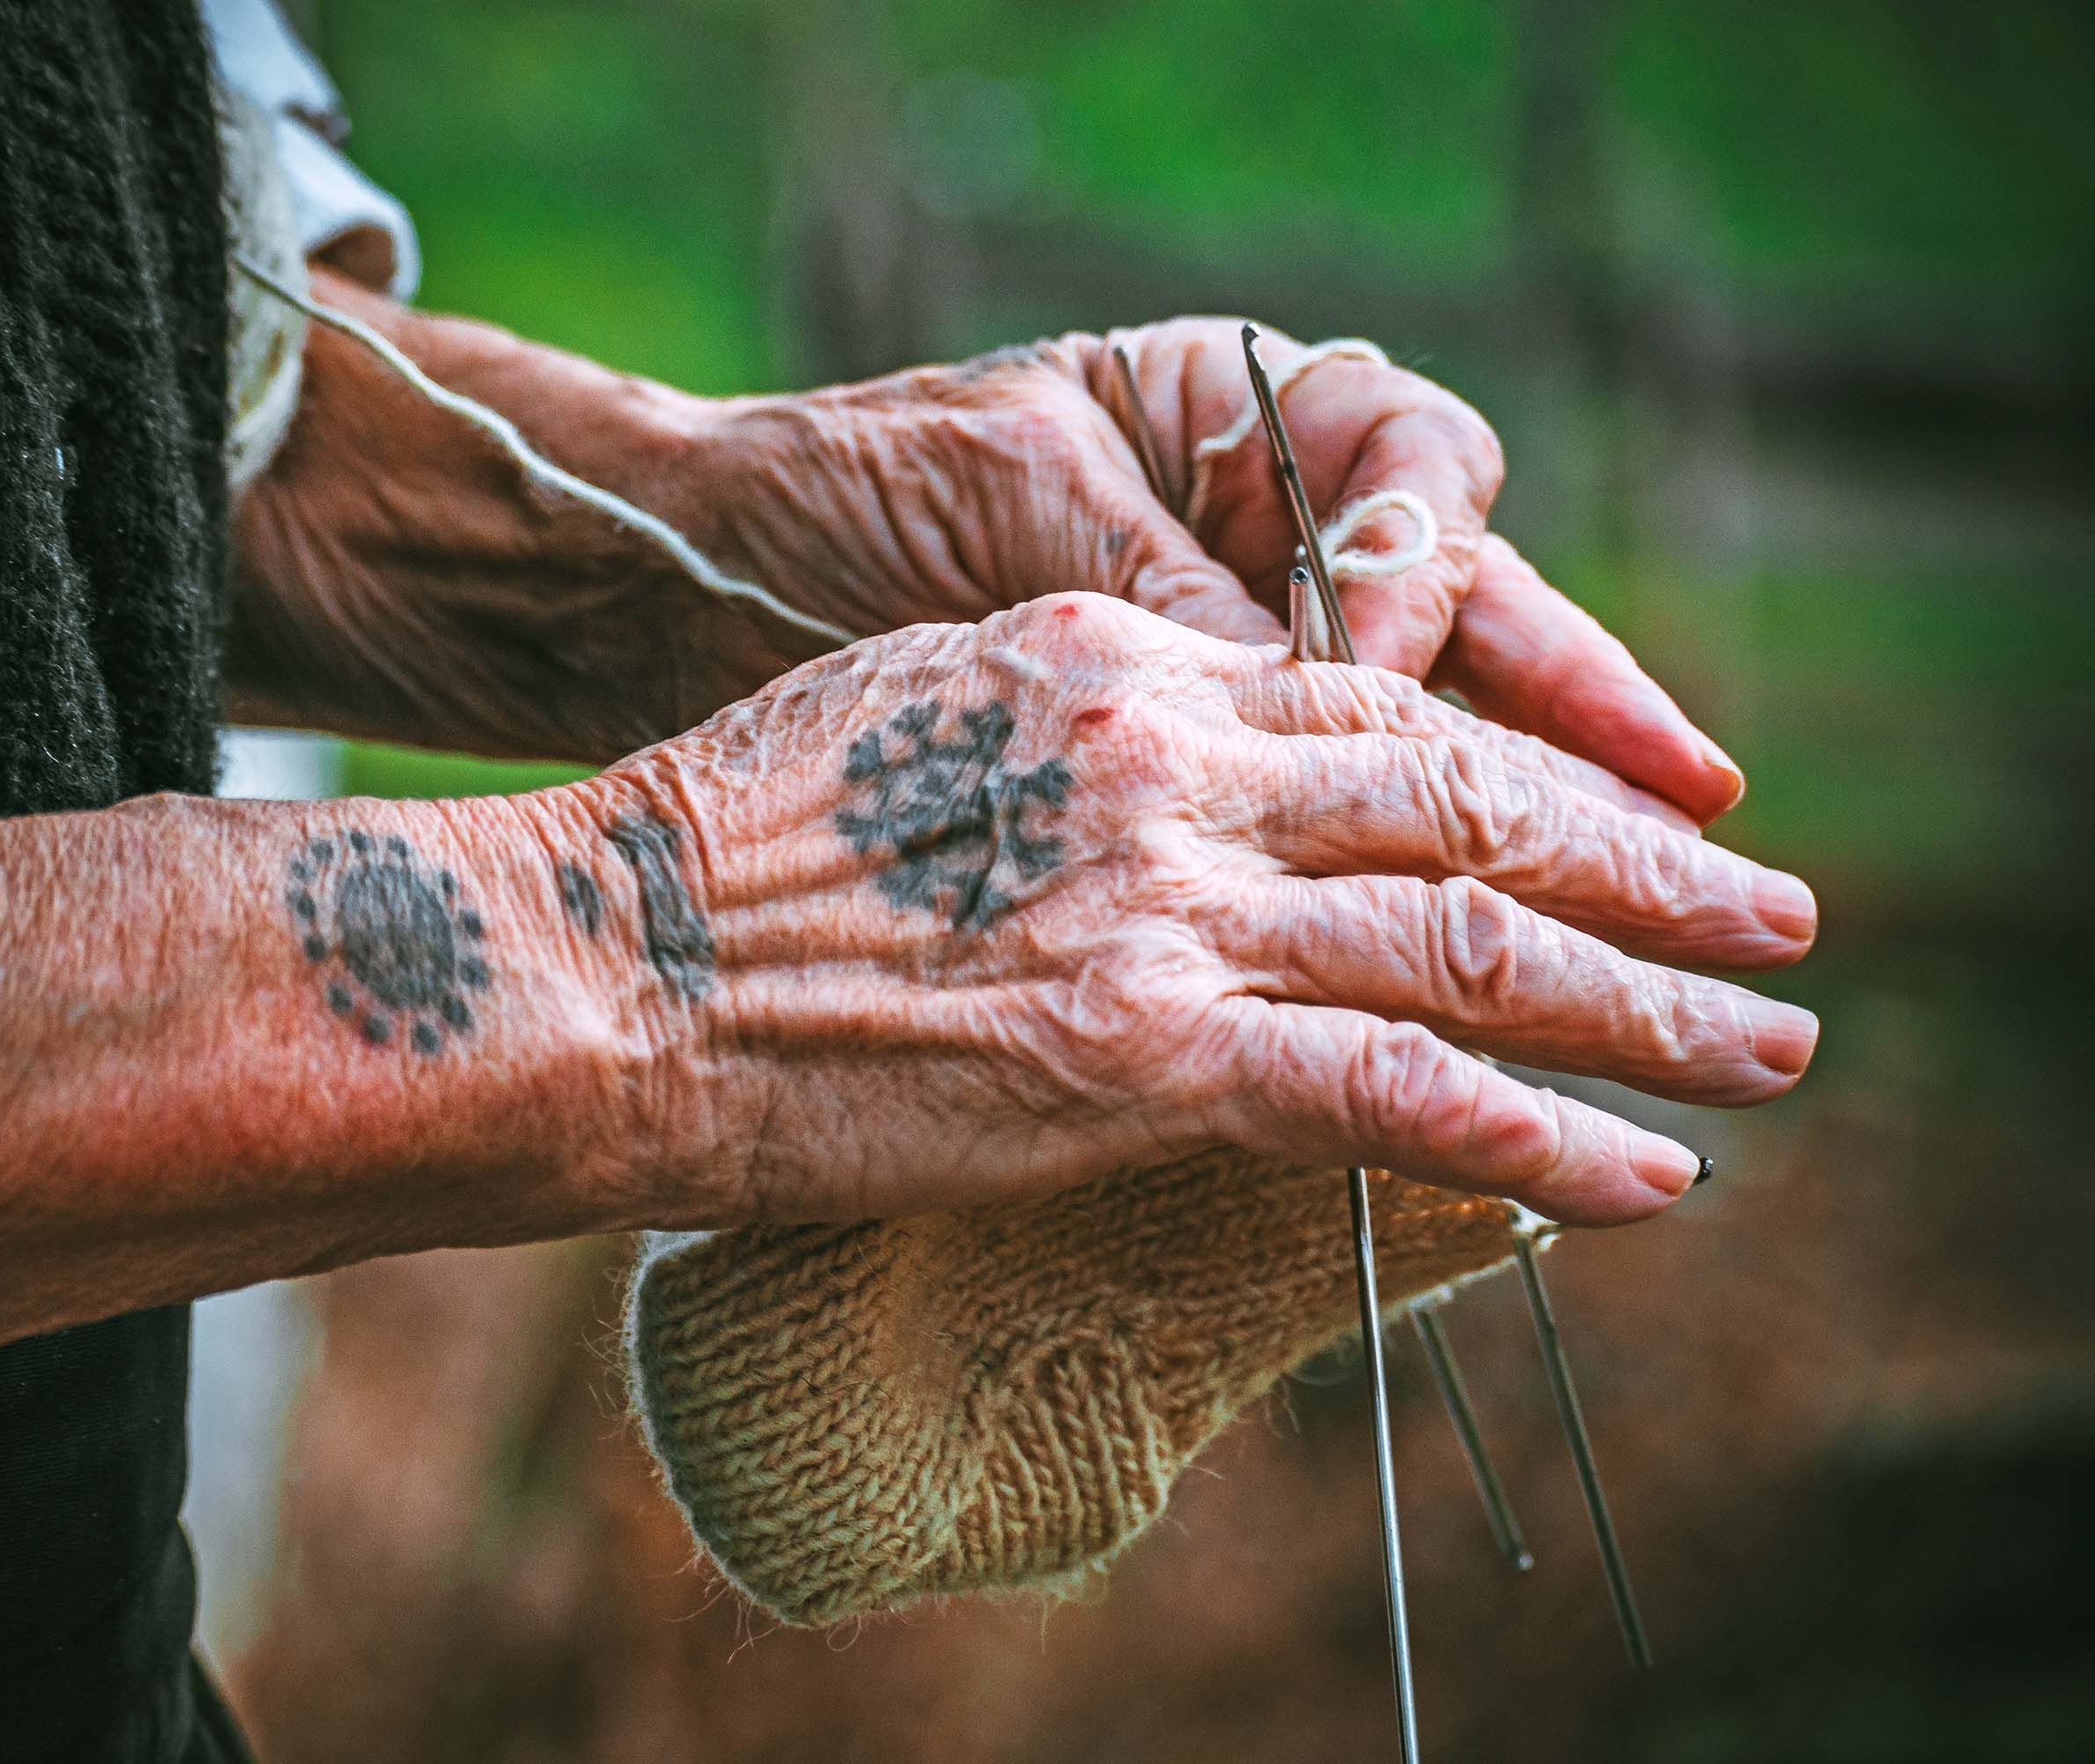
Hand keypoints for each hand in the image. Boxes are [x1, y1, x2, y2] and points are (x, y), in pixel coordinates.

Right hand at [561, 593, 1813, 1230]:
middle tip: (1766, 916)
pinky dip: (1538, 1135)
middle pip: (1465, 804)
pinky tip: (1641, 1176)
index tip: (1606, 817)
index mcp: (1110, 664)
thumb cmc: (711, 859)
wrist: (591, 955)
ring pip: (1470, 941)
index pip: (1376, 707)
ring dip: (1644, 1003)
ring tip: (1762, 1047)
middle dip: (1638, 870)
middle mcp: (1168, 758)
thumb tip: (1171, 826)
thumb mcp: (912, 725)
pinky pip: (1396, 1090)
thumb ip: (1071, 752)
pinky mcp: (1143, 1050)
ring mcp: (1165, 901)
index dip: (1519, 768)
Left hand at [694, 322, 1743, 822]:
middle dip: (1589, 734)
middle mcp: (1243, 565)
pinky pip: (1320, 834)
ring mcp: (1212, 678)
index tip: (1395, 679)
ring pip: (1422, 749)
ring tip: (1683, 915)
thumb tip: (1323, 685)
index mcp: (1229, 435)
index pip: (1409, 482)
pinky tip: (1501, 976)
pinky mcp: (1171, 786)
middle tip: (1713, 837)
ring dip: (1548, 835)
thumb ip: (1163, 590)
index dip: (1432, 588)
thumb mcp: (1006, 513)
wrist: (681, 586)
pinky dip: (1405, 908)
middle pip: (1463, 638)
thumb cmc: (835, 504)